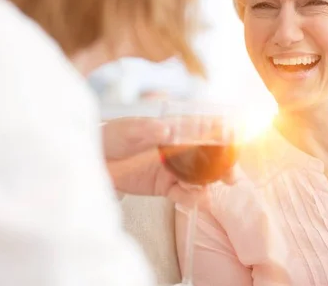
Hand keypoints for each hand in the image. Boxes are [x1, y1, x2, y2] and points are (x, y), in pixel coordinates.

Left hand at [103, 117, 236, 205]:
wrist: (94, 160)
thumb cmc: (112, 136)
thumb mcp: (127, 129)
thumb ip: (146, 129)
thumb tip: (166, 129)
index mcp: (175, 129)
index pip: (203, 128)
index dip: (221, 133)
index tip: (233, 139)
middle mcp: (179, 149)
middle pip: (209, 157)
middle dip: (223, 166)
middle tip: (230, 176)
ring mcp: (174, 168)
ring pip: (200, 178)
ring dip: (207, 186)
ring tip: (204, 193)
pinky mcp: (166, 186)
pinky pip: (184, 194)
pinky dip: (191, 198)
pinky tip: (191, 200)